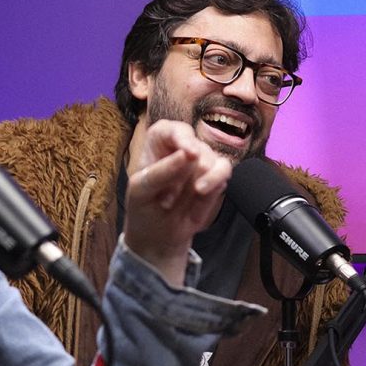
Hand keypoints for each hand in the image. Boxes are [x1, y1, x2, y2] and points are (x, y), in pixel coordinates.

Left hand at [124, 120, 231, 284]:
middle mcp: (181, 148)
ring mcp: (200, 162)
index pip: (170, 129)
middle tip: (169, 198)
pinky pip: (224, 172)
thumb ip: (161, 172)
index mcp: (157, 144)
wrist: (157, 236)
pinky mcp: (214, 177)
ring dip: (206, 179)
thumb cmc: (144, 207)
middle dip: (189, 173)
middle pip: (197, 147)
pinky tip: (202, 195)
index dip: (181, 137)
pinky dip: (216, 184)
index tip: (189, 153)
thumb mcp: (141, 191)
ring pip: (214, 160)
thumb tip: (187, 154)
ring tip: (195, 193)